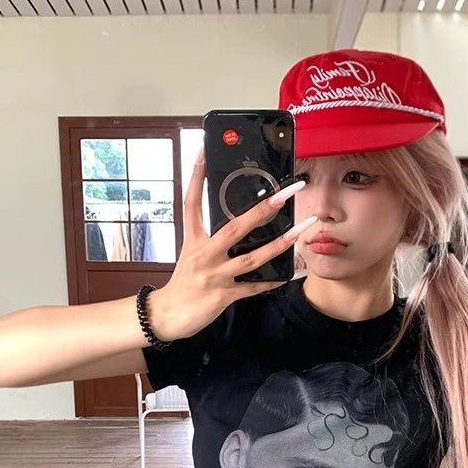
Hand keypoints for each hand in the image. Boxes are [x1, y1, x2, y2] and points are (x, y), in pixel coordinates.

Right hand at [152, 149, 314, 341]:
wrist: (167, 316)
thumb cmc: (183, 284)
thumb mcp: (192, 256)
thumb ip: (211, 240)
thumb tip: (236, 223)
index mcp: (193, 240)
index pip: (192, 202)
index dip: (196, 177)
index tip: (202, 151)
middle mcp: (204, 255)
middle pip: (235, 227)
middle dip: (263, 209)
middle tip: (285, 193)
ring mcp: (215, 275)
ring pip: (252, 257)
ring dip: (279, 244)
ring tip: (300, 230)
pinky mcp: (223, 295)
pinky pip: (253, 287)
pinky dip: (270, 281)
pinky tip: (288, 275)